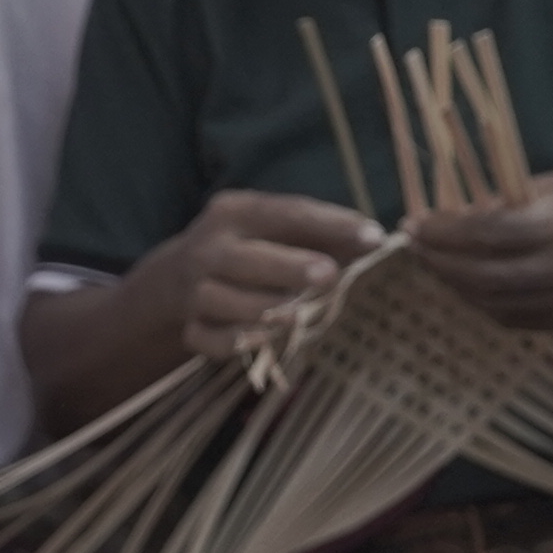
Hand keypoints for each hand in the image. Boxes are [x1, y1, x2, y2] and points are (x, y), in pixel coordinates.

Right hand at [165, 190, 381, 361]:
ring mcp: (193, 289)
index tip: (374, 237)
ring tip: (298, 315)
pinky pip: (211, 339)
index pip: (286, 213)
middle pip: (247, 258)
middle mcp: (209, 247)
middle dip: (289, 267)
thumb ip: (323, 234)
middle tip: (330, 275)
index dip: (331, 224)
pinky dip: (236, 341)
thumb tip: (376, 240)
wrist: (176, 280)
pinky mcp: (189, 327)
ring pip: (226, 301)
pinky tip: (263, 339)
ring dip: (264, 309)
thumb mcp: (276, 231)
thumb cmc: (249, 250)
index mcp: (235, 212)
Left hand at [410, 166, 552, 332]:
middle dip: (439, 261)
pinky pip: (517, 319)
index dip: (442, 232)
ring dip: (456, 285)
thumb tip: (456, 213)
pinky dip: (484, 304)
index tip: (413, 223)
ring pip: (494, 304)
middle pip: (482, 276)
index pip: (484, 233)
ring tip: (434, 264)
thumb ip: (510, 200)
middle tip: (414, 246)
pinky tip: (468, 285)